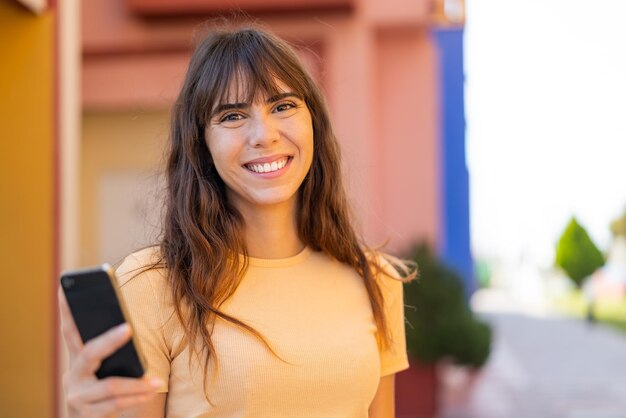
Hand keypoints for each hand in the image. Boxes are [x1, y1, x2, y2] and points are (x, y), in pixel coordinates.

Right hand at [59, 287, 161, 417]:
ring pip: (109, 386)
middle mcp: (73, 376)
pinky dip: (136, 398)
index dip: (66, 311)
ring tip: (156, 381)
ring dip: (136, 384)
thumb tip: (128, 327)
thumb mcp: (104, 369)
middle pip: (89, 353)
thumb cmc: (104, 388)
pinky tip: (151, 391)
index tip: (65, 289)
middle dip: (109, 340)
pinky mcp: (87, 415)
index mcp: (77, 360)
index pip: (70, 331)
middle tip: (128, 328)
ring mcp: (78, 397)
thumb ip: (110, 352)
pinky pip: (115, 405)